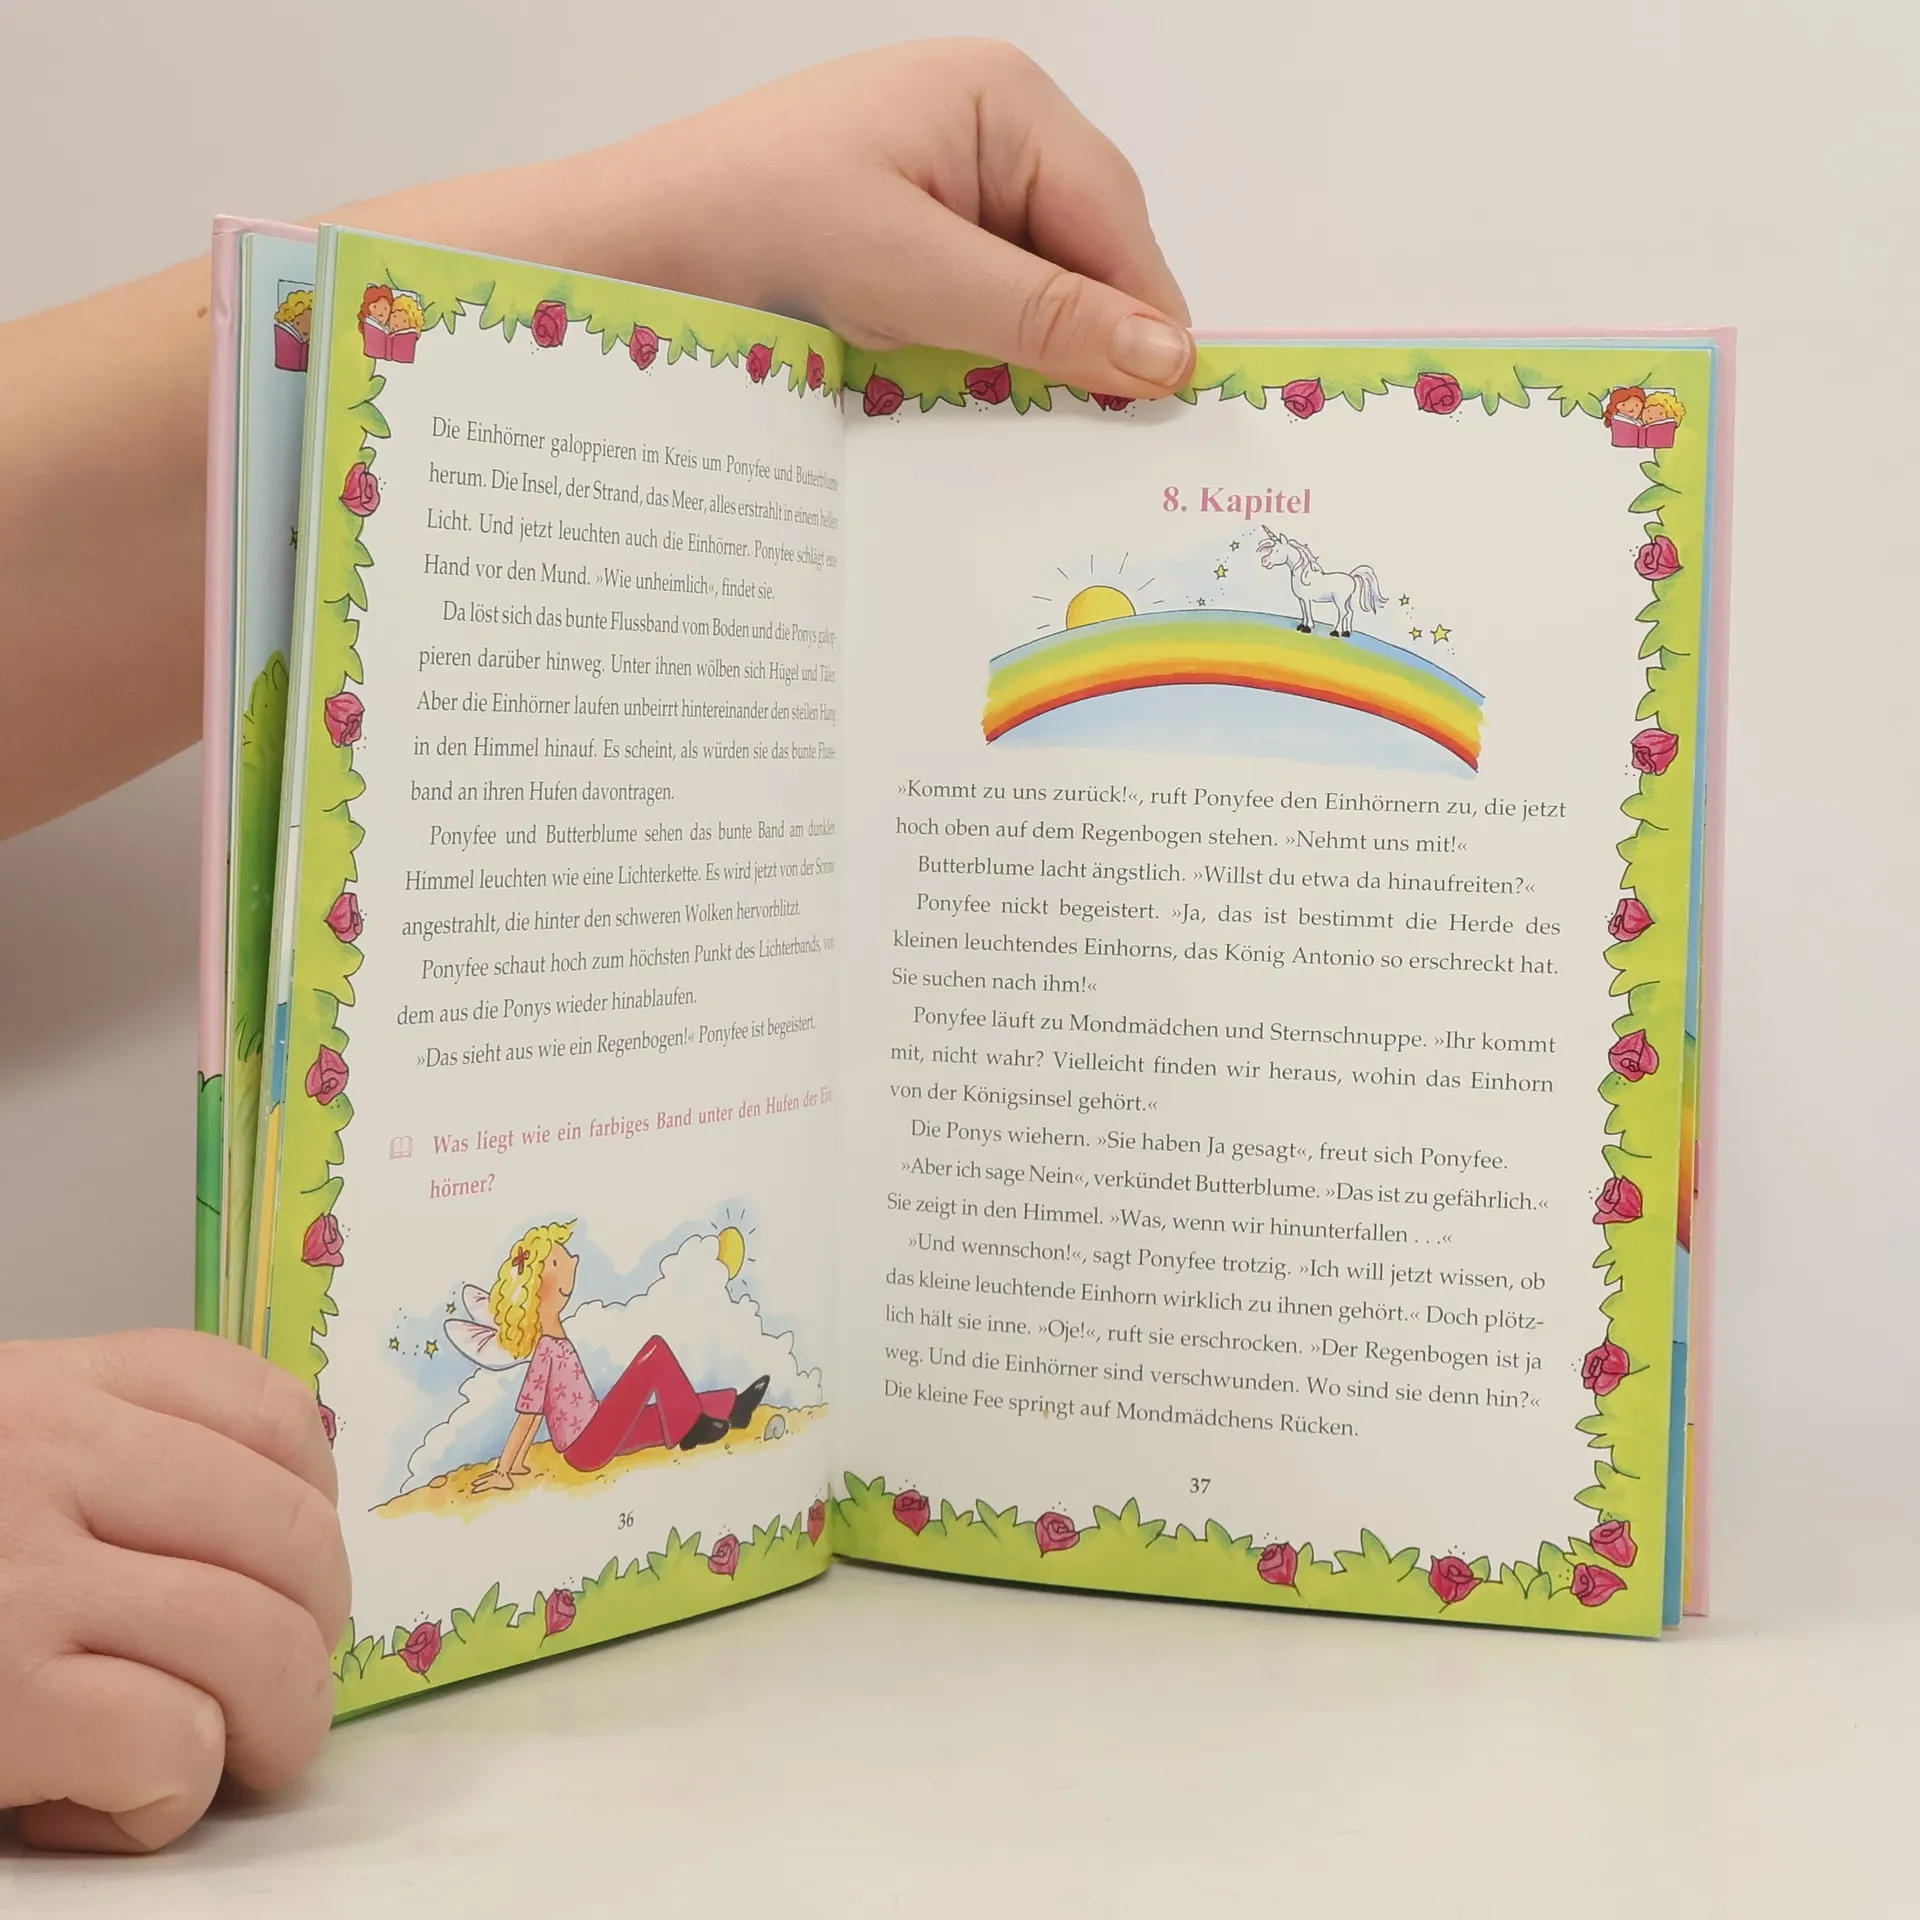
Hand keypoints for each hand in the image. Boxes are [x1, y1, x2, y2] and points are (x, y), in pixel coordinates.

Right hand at [0, 1332, 349, 1851]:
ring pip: (259, 1641)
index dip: (316, 1506)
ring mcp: (18, 1580)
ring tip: (233, 1760)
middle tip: (281, 1693)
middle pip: (288, 1535)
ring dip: (276, 1725)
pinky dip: (172, 1794)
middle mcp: (45, 1457)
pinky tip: (112, 1801)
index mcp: (51, 1384)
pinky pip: (171, 1741)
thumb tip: (276, 1525)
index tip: (298, 1570)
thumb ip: (104, 1457)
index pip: (266, 1411)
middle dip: (315, 1633)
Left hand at [344, 40, 1194, 399]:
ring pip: (1033, 295)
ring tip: (1020, 429)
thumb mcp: (912, 272)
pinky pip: (978, 310)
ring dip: (1029, 363)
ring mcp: (941, 186)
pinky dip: (979, 362)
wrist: (622, 251)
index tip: (1168, 411)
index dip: (1145, 318)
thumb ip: (1044, 316)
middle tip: (1094, 442)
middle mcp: (982, 132)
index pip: (1116, 220)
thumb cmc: (748, 223)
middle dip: (1087, 345)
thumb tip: (1165, 358)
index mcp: (1000, 101)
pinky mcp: (904, 242)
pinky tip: (963, 404)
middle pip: (1084, 259)